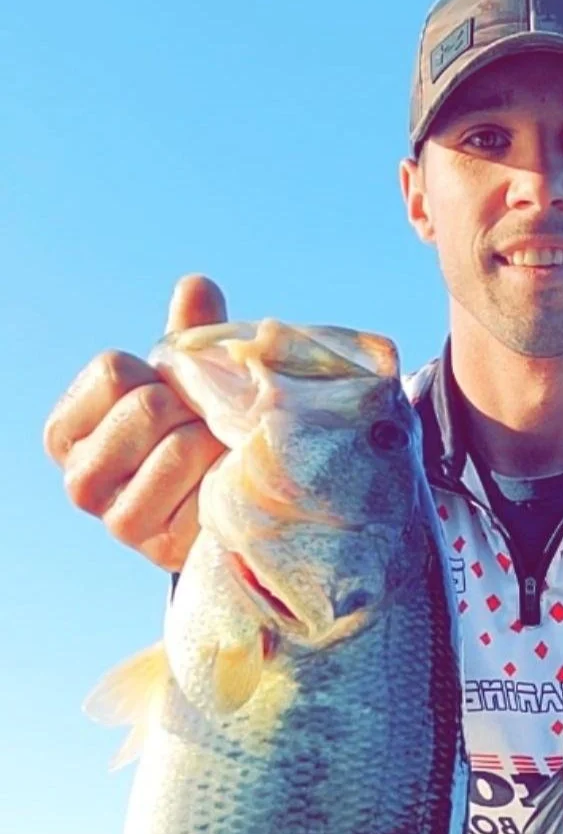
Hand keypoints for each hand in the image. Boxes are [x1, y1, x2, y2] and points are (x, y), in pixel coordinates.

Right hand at [44, 275, 228, 572]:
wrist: (216, 510)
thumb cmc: (188, 435)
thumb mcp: (183, 384)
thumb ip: (186, 338)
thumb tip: (196, 285)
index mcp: (68, 432)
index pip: (114, 371)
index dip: (157, 373)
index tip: (169, 393)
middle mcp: (79, 480)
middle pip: (147, 406)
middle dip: (190, 407)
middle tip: (203, 426)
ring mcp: (116, 521)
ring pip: (177, 448)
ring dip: (213, 442)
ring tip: (217, 454)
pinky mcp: (159, 548)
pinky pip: (203, 493)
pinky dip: (224, 481)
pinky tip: (224, 487)